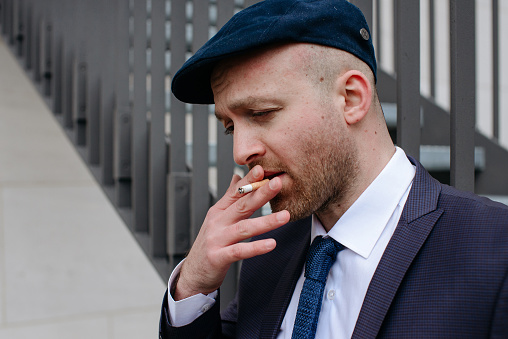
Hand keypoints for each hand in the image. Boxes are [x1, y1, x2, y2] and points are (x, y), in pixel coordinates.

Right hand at [172, 165, 289, 299]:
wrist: (193, 273)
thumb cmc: (210, 244)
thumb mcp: (217, 218)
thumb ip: (229, 197)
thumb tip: (237, 176)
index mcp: (219, 211)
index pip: (236, 191)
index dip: (249, 180)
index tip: (263, 169)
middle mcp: (217, 222)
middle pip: (242, 205)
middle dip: (260, 193)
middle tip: (277, 183)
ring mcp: (217, 239)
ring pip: (244, 228)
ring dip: (266, 221)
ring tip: (285, 216)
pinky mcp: (218, 257)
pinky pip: (240, 251)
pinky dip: (256, 248)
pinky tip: (272, 244)